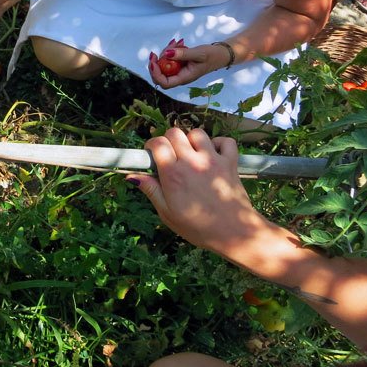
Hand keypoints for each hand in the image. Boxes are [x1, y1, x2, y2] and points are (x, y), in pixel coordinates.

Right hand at [128, 128, 265, 255]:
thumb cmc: (198, 227)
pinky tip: (212, 155)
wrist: (234, 233)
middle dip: (169, 140)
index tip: (152, 154)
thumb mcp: (167, 213)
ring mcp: (213, 160)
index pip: (158, 144)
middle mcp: (192, 162)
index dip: (152, 145)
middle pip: (175, 133)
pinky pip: (225, 141)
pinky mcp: (231, 163)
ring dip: (191, 140)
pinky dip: (218, 144)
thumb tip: (132, 176)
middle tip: (170, 155)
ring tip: (191, 154)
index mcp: (174, 175)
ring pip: (197, 134)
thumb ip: (151, 190)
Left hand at [148, 38, 227, 87]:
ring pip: (164, 65)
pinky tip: (178, 43)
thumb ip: (183, 54)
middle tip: (157, 52)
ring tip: (176, 43)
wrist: (221, 54)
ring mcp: (179, 71)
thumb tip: (166, 54)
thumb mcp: (198, 53)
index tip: (153, 62)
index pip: (164, 83)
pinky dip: (170, 51)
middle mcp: (180, 77)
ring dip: (165, 53)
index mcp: (184, 78)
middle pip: (160, 75)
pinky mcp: (180, 64)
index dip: (155, 74)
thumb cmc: (212, 56)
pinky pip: (170, 59)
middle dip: (157, 63)